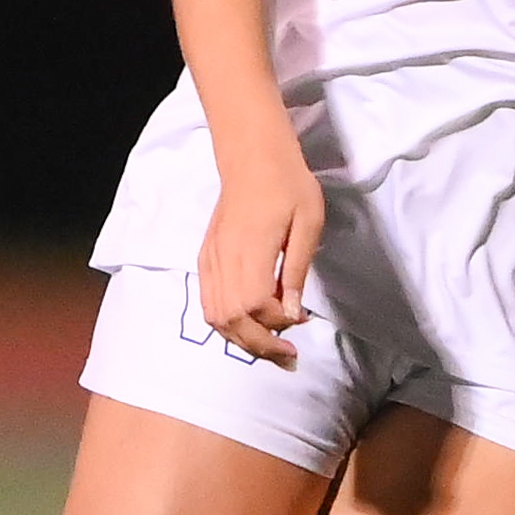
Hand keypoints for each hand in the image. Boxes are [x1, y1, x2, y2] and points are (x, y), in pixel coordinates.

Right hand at [196, 129, 323, 365]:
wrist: (253, 158)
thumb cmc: (289, 185)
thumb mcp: (308, 223)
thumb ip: (297, 269)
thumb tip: (291, 313)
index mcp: (251, 248)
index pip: (254, 305)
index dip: (278, 323)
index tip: (302, 320)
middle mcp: (224, 258)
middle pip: (231, 319)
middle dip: (260, 345)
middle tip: (289, 356)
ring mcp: (210, 260)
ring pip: (216, 317)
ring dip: (242, 339)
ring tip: (271, 345)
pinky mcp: (206, 258)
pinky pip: (209, 303)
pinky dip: (227, 324)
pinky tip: (250, 326)